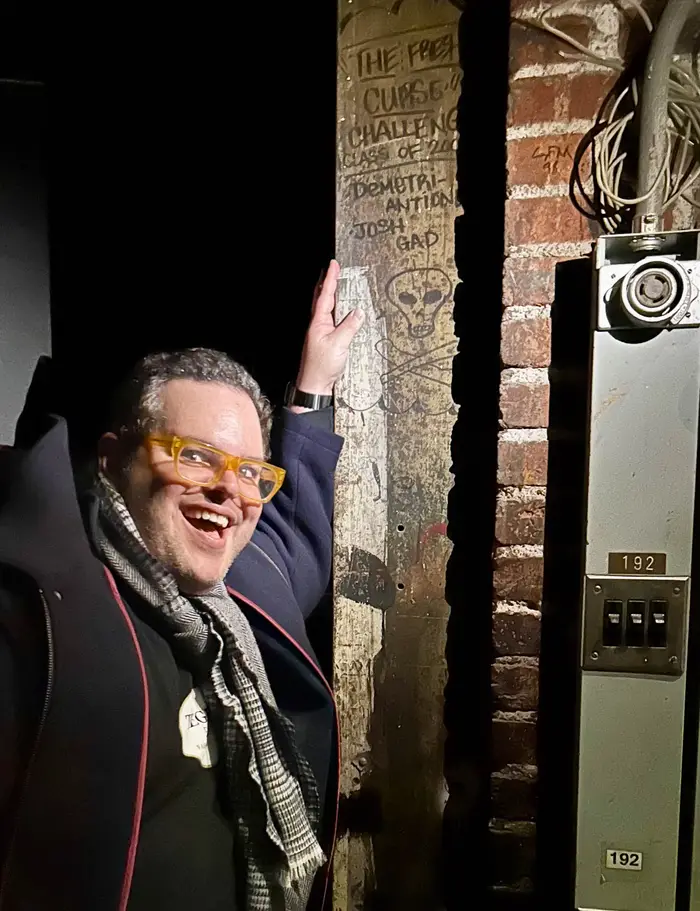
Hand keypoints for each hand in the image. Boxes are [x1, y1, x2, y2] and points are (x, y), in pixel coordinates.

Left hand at [295, 259, 363, 397]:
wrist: (314, 387)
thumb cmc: (322, 367)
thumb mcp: (339, 344)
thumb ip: (349, 327)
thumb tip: (359, 312)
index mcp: (318, 323)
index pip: (325, 296)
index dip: (330, 279)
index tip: (333, 264)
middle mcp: (318, 326)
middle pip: (323, 299)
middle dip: (328, 284)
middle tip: (333, 270)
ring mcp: (321, 334)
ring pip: (327, 310)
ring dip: (331, 296)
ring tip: (337, 285)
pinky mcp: (326, 342)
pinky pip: (332, 321)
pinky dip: (337, 312)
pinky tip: (341, 313)